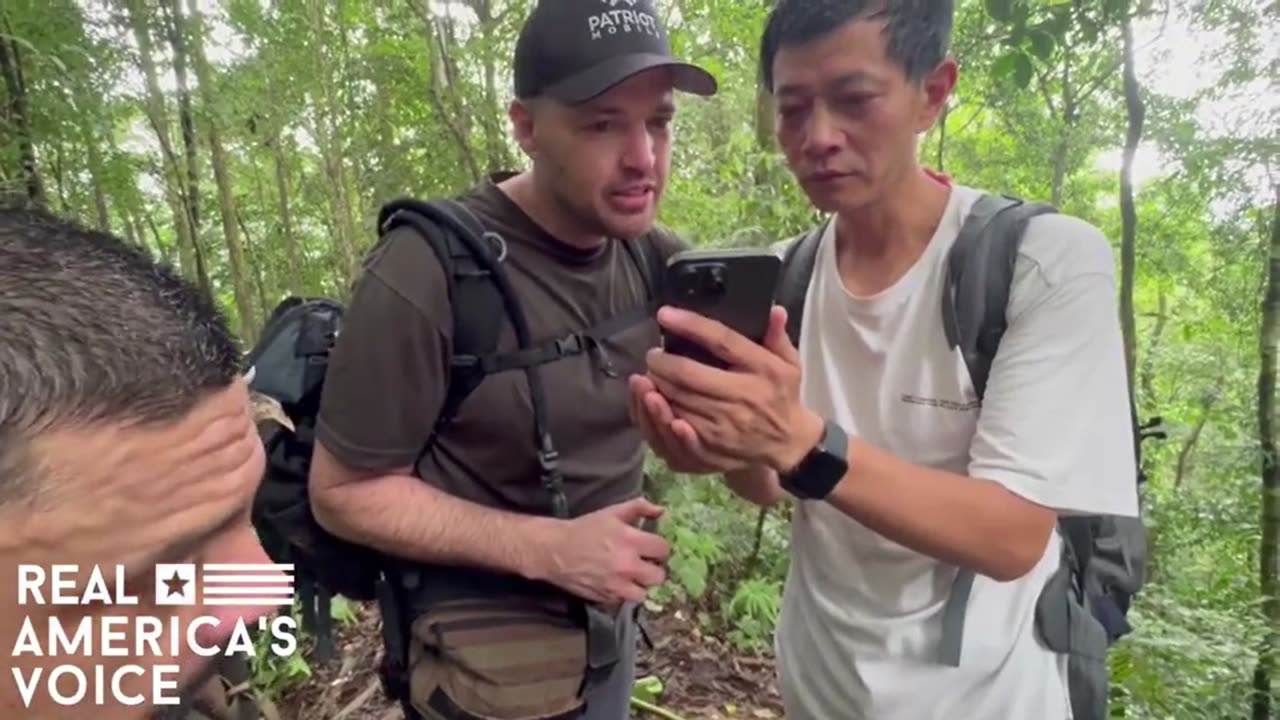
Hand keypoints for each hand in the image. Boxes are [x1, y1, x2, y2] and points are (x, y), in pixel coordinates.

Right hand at [537, 497, 670, 605]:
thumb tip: (662, 511)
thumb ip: (640, 508)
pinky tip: (617, 583)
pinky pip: (625, 601)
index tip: (652, 547)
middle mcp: (628, 566)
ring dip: (640, 585)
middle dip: (654, 569)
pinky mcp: (606, 599)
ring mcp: (617, 586)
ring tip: (632, 577)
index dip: (659, 548)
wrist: (556, 550)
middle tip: (645, 564)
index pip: (663, 550)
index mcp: (631, 541)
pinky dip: (623, 593)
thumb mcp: (612, 512)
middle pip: (659, 576)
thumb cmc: (585, 529)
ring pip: (644, 593)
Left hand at [644, 304, 823, 473]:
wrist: (788, 443)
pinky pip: (676, 431)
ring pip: (677, 401)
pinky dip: (660, 415)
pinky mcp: (712, 448)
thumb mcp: (789, 364)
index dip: (690, 325)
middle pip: (688, 374)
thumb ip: (777, 337)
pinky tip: (652, 401)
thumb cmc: (782, 396)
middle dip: (661, 362)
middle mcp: (742, 397)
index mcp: (761, 370)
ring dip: (655, 386)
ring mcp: (725, 425)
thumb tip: (774, 310)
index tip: (665, 314)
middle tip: (652, 355)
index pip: (721, 341)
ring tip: (648, 375)